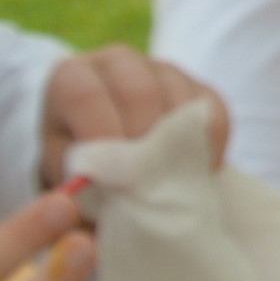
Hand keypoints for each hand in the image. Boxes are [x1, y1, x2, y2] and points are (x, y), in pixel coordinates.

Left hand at [39, 47, 226, 187]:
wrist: (110, 161)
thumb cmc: (82, 170)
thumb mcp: (66, 182)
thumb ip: (74, 197)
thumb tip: (96, 218)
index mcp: (71, 78)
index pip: (85, 95)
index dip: (102, 136)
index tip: (113, 178)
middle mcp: (115, 62)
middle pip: (138, 92)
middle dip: (144, 146)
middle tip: (146, 187)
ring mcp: (160, 69)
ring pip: (179, 98)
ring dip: (178, 148)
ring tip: (170, 185)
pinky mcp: (196, 84)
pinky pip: (213, 109)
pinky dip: (210, 144)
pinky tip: (196, 172)